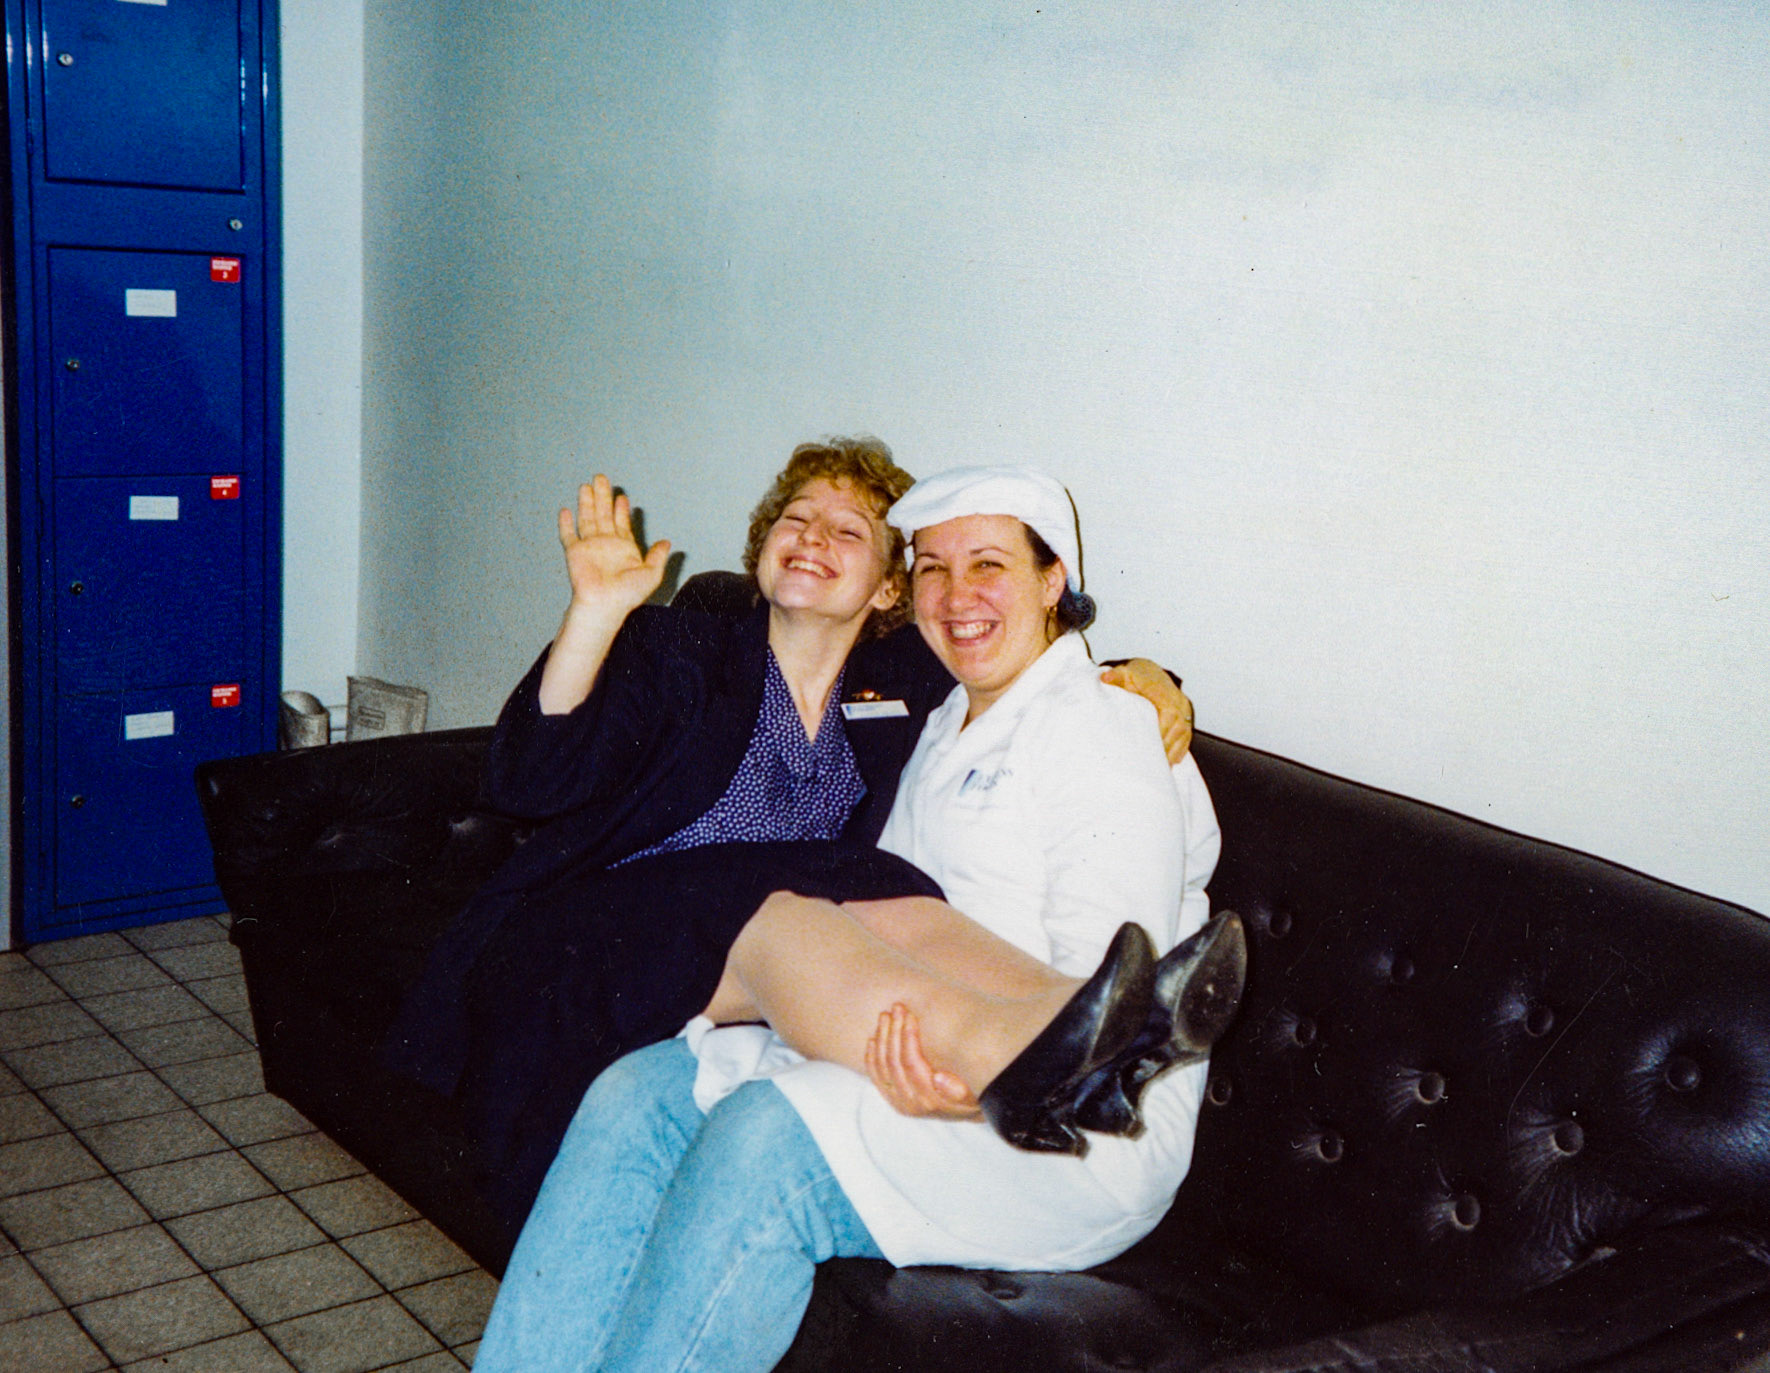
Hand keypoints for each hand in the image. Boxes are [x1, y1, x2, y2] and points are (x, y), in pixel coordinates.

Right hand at [557, 474, 670, 618]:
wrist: (605, 604)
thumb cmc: (627, 595)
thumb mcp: (652, 574)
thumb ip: (658, 556)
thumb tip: (666, 543)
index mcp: (623, 548)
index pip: (621, 523)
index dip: (621, 509)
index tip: (621, 496)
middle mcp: (606, 544)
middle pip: (603, 514)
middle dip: (603, 496)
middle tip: (602, 478)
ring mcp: (589, 547)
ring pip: (587, 518)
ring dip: (586, 502)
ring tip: (586, 486)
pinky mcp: (574, 552)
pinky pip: (568, 534)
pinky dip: (565, 523)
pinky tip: (565, 510)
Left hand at [864, 1004, 980, 1119]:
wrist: (967, 1112)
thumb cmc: (973, 1097)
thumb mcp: (974, 1095)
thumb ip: (959, 1091)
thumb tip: (938, 1078)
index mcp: (929, 1099)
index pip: (911, 1062)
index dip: (907, 1036)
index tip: (909, 1015)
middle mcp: (910, 1103)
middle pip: (893, 1062)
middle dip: (894, 1031)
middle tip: (897, 1007)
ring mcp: (899, 1102)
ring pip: (882, 1067)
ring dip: (882, 1038)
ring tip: (885, 1016)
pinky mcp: (892, 1099)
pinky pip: (876, 1077)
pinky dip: (871, 1057)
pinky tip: (872, 1039)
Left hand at [1101, 659, 1192, 764]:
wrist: (1149, 671)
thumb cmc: (1136, 676)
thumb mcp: (1124, 674)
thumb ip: (1116, 676)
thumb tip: (1104, 677)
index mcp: (1165, 691)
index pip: (1169, 713)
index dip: (1162, 731)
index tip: (1152, 746)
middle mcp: (1179, 700)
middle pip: (1178, 727)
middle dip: (1167, 746)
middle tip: (1155, 763)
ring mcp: (1185, 709)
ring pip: (1184, 734)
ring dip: (1174, 751)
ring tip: (1162, 767)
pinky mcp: (1186, 717)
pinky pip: (1187, 736)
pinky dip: (1180, 749)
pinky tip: (1172, 762)